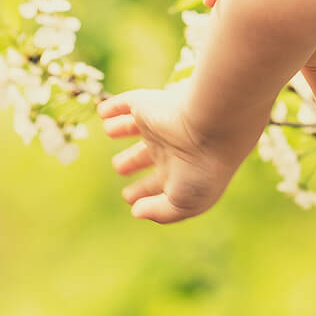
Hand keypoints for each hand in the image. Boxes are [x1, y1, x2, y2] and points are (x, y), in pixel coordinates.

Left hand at [98, 86, 242, 222]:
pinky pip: (124, 103)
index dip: (143, 192)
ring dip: (120, 128)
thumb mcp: (184, 203)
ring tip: (109, 131)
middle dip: (131, 162)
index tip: (130, 198)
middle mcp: (168, 147)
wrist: (212, 124)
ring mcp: (156, 125)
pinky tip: (102, 110)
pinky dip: (112, 106)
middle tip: (119, 167)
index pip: (157, 183)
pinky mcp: (146, 104)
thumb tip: (137, 212)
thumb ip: (160, 212)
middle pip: (144, 154)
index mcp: (179, 172)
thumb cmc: (202, 169)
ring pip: (134, 126)